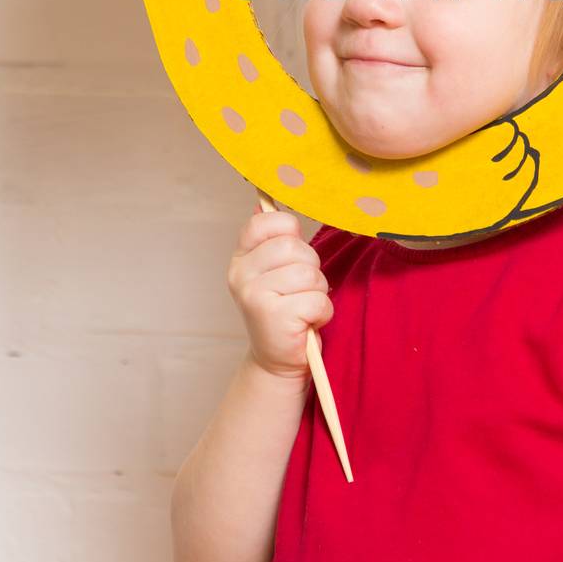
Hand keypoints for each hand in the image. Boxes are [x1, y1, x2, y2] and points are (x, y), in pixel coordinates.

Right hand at [227, 208, 333, 380]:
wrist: (278, 360)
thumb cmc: (286, 310)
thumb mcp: (275, 271)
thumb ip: (274, 239)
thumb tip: (264, 200)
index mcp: (241, 257)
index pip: (267, 221)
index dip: (290, 232)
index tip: (291, 256)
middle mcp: (241, 274)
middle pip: (295, 247)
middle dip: (311, 268)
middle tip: (300, 290)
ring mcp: (254, 295)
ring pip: (309, 273)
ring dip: (318, 292)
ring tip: (304, 307)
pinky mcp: (273, 316)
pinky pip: (317, 299)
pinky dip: (321, 312)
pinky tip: (306, 322)